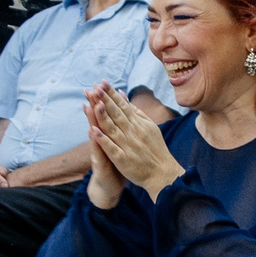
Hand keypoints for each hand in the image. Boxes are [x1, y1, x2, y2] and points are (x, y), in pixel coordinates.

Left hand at [87, 80, 180, 199]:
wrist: (162, 173)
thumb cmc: (155, 150)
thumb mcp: (150, 127)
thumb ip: (137, 113)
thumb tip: (124, 98)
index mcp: (138, 124)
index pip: (123, 106)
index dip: (112, 94)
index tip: (103, 83)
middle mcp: (133, 132)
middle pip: (117, 114)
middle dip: (106, 100)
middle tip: (96, 87)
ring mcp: (127, 146)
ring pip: (113, 128)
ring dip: (103, 116)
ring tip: (94, 103)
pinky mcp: (123, 159)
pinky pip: (111, 148)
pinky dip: (102, 139)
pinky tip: (93, 131)